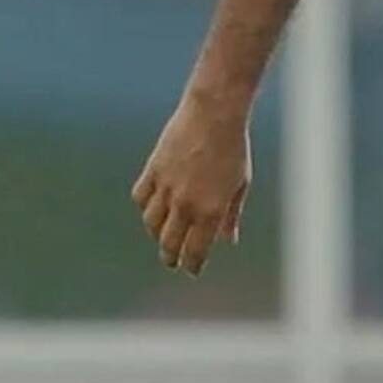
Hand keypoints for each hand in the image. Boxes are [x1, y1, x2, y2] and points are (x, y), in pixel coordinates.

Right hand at [132, 90, 251, 277]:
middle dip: (171, 257)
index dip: (192, 266)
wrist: (215, 111)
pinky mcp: (153, 169)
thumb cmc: (234, 146)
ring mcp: (167, 187)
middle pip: (169, 244)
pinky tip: (152, 206)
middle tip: (172, 260)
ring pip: (151, 224)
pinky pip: (141, 197)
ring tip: (163, 233)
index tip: (192, 270)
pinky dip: (145, 205)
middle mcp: (185, 204)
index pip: (195, 253)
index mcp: (210, 211)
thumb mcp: (241, 183)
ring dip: (157, 233)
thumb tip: (228, 240)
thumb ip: (231, 214)